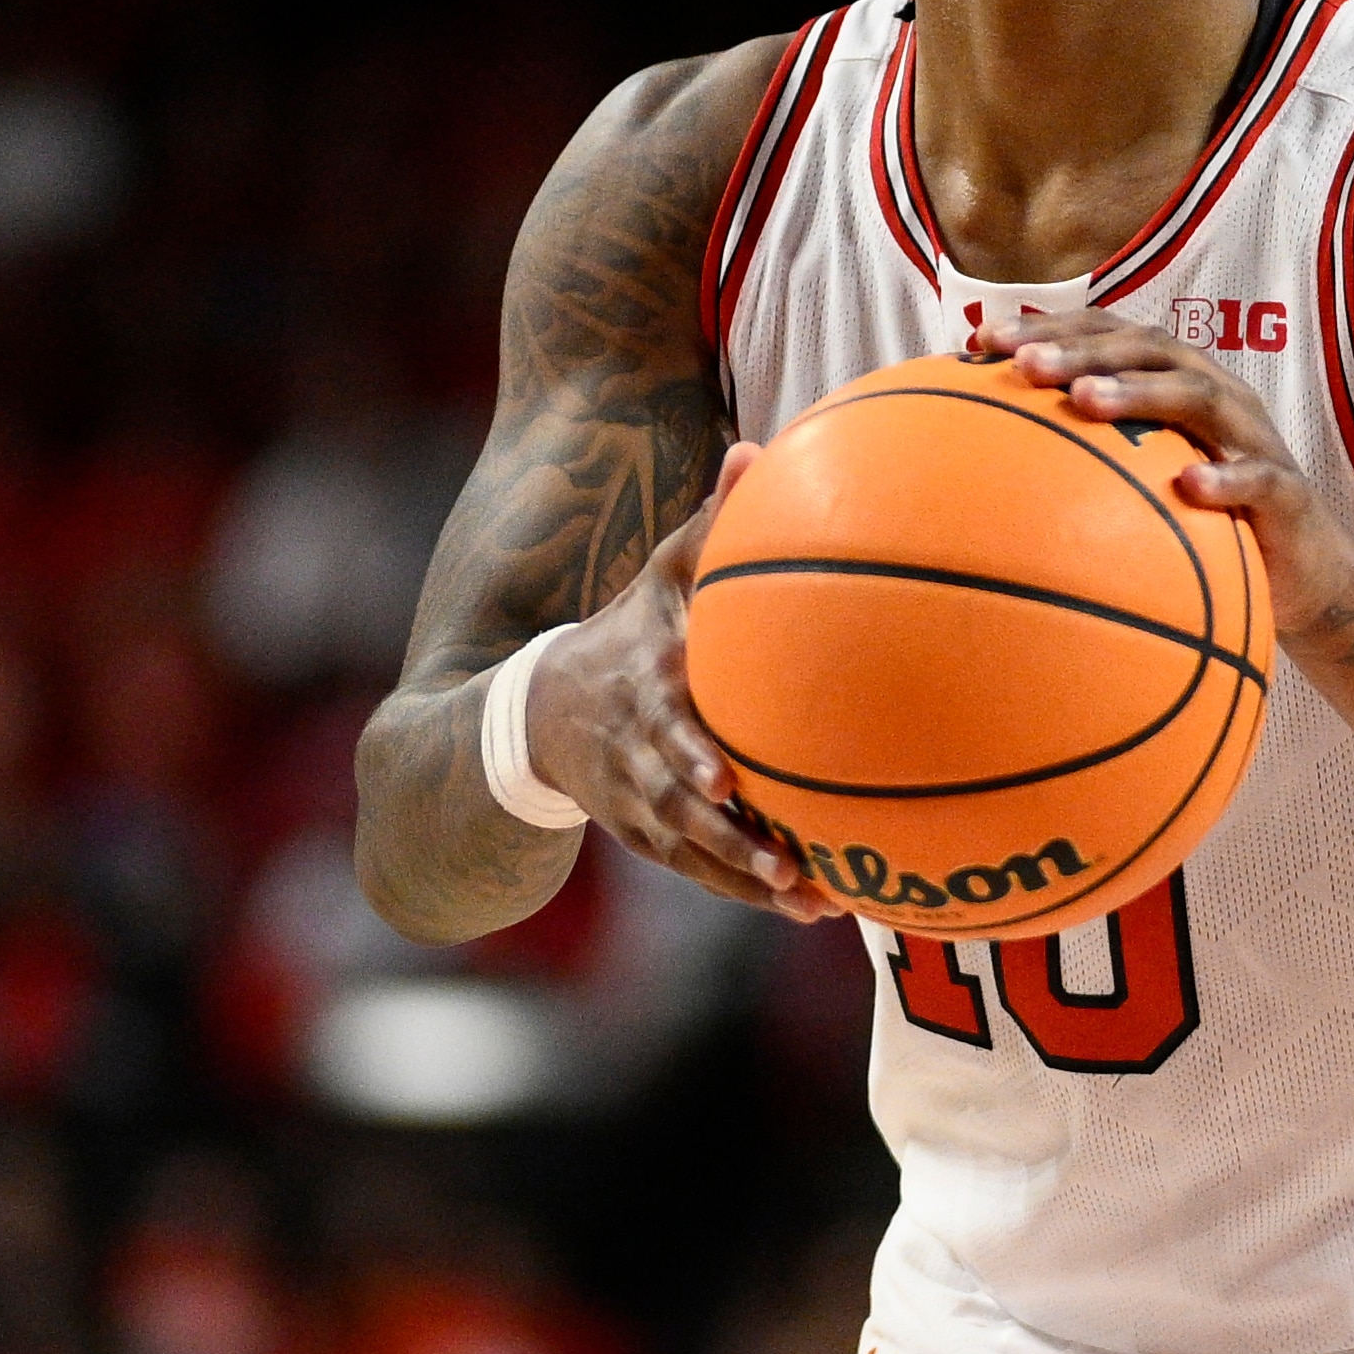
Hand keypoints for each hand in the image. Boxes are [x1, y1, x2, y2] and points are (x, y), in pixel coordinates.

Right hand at [521, 443, 835, 920]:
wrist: (542, 711)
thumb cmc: (628, 631)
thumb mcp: (659, 573)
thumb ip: (710, 521)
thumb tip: (756, 449)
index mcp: (647, 690)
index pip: (665, 726)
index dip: (690, 754)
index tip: (724, 780)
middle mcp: (641, 755)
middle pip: (683, 807)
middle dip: (732, 842)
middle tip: (789, 864)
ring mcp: (642, 802)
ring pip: (697, 851)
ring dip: (750, 878)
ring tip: (812, 900)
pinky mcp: (650, 836)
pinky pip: (702, 869)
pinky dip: (747, 889)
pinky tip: (808, 904)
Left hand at [992, 307, 1353, 651]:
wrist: (1305, 576)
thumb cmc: (1207, 524)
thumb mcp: (1142, 483)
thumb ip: (1084, 460)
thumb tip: (981, 470)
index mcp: (1177, 382)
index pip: (1111, 335)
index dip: (1051, 329)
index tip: (981, 342)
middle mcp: (1217, 395)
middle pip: (1149, 349)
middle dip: (1084, 350)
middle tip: (1024, 364)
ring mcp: (1253, 439)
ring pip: (1199, 397)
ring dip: (1139, 393)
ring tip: (1084, 401)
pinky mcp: (1285, 491)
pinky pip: (1257, 479)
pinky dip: (1224, 479)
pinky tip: (1187, 487)